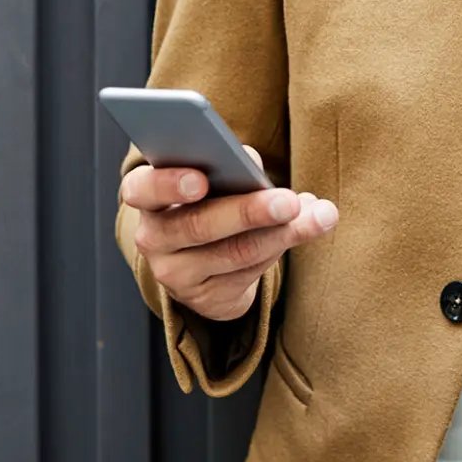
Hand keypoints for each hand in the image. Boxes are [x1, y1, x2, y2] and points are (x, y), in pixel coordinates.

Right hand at [123, 144, 338, 322]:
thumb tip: (253, 164)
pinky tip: (307, 229)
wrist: (203, 260)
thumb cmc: (210, 200)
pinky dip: (281, 247)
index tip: (202, 180)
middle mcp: (153, 238)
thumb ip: (228, 166)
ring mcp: (176, 274)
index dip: (169, 184)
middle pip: (198, 225)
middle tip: (289, 202)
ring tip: (320, 216)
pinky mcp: (205, 298)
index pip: (142, 188)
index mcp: (146, 196)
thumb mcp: (211, 179)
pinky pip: (250, 273)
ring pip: (234, 253)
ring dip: (283, 232)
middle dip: (249, 212)